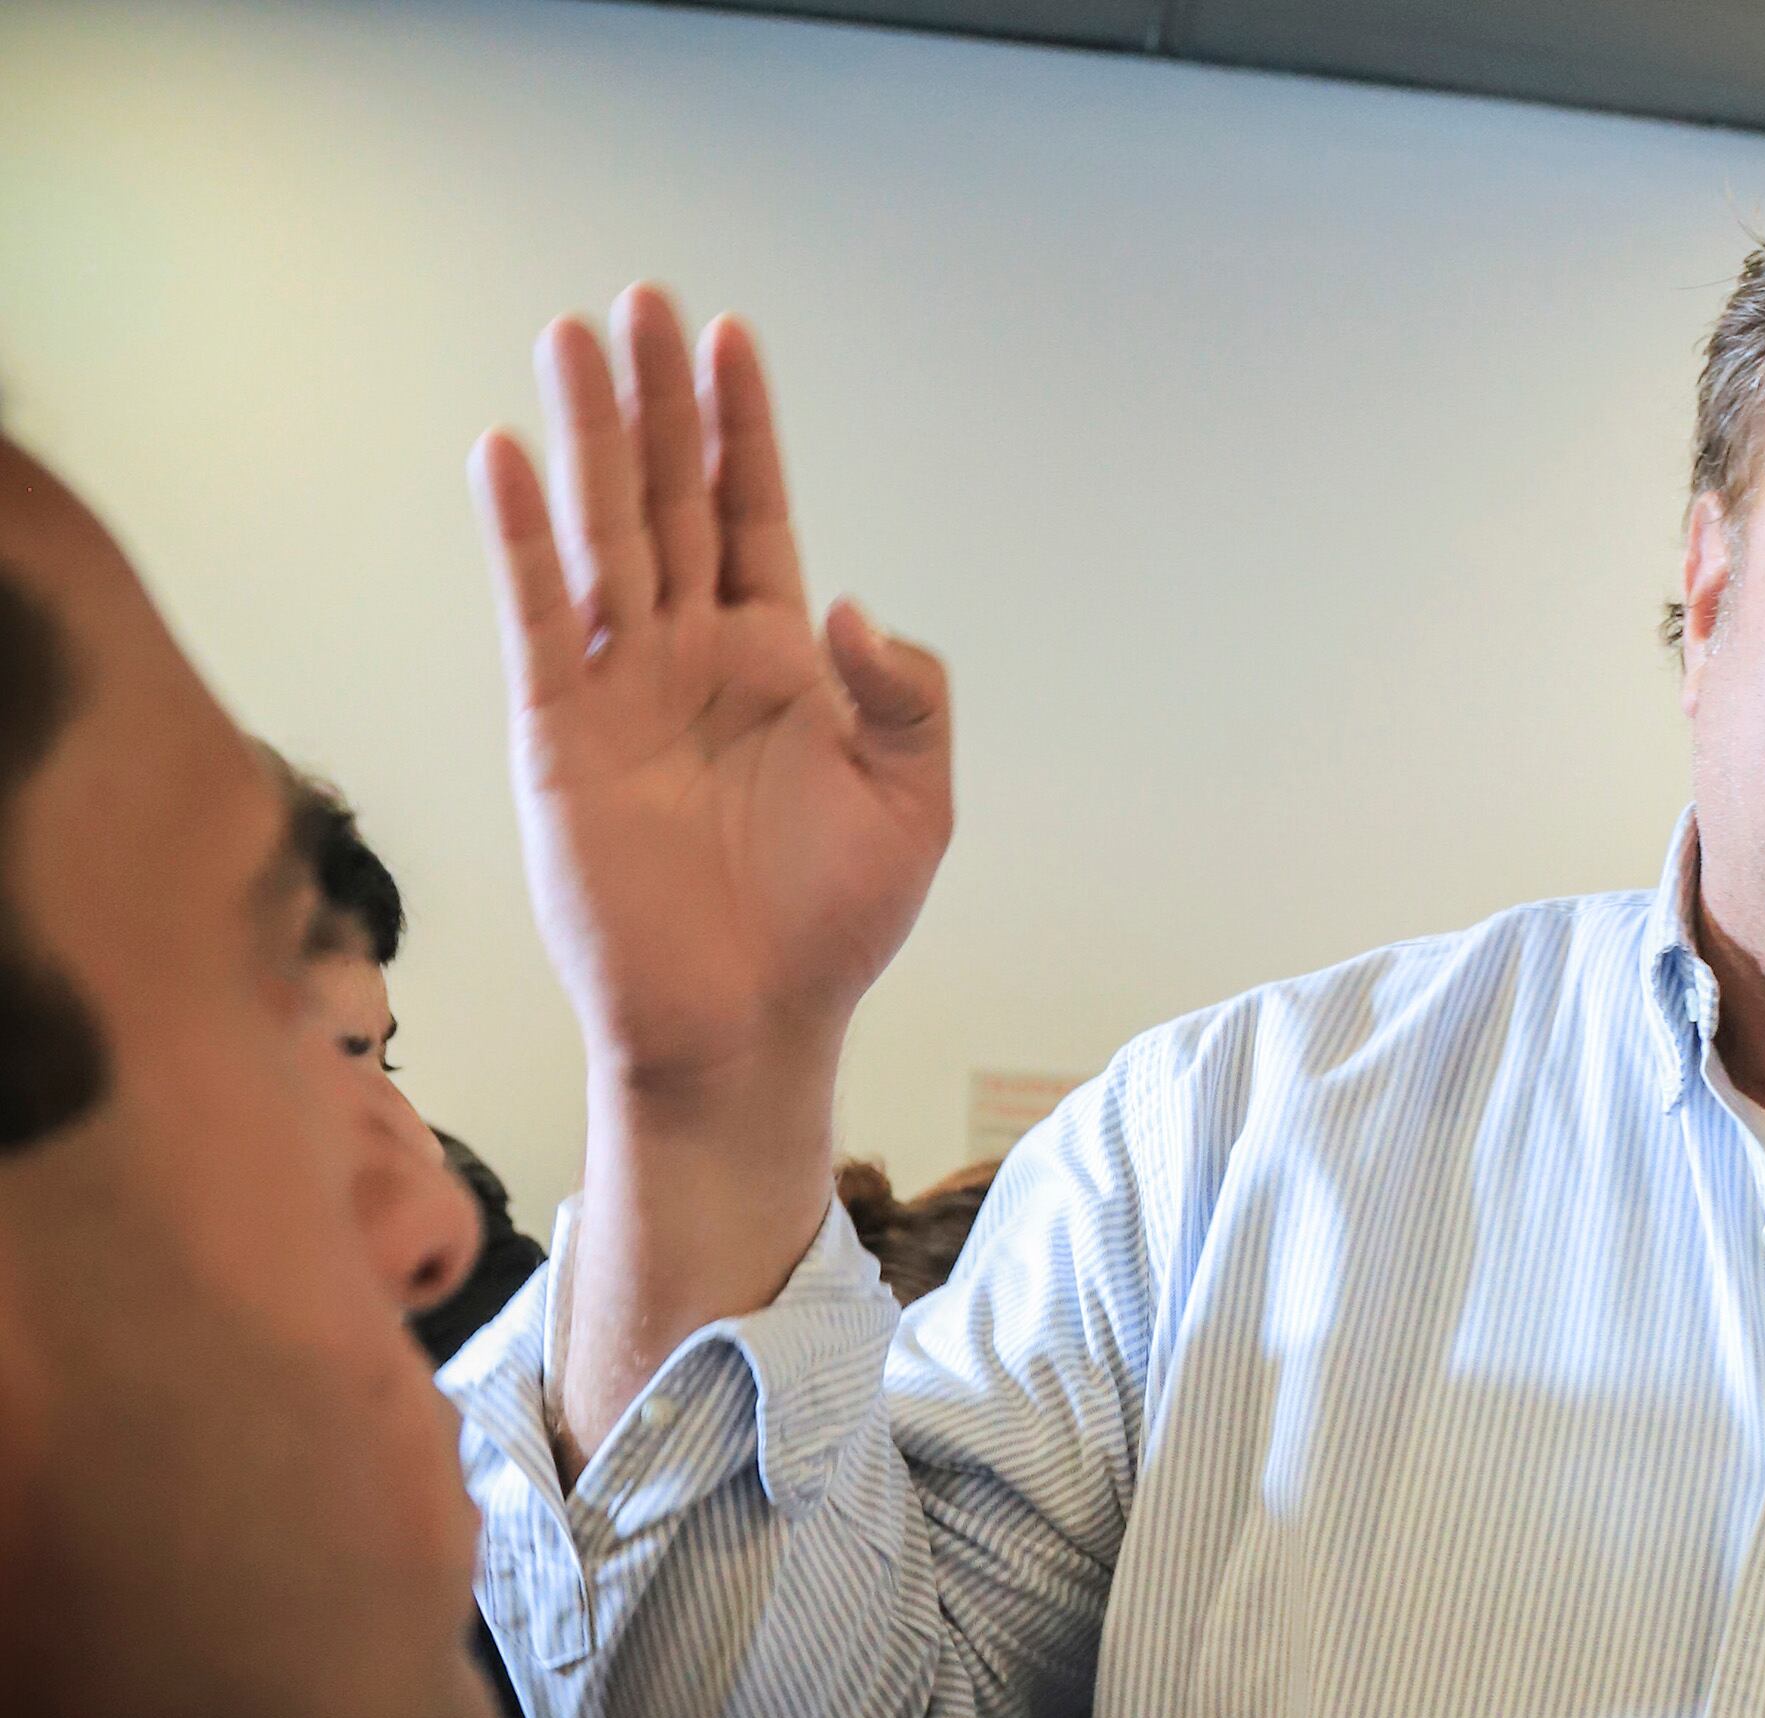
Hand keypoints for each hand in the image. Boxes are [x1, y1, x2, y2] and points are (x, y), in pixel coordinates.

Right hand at [469, 286, 951, 1105]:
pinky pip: (538, 620)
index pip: (754, 516)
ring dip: (589, 440)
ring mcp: (622, 690)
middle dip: (659, 402)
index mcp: (779, 666)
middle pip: (671, 500)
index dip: (743, 430)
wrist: (750, 1029)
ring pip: (603, 537)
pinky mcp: (562, 737)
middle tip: (639, 301)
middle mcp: (695, 658)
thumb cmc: (833, 927)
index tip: (730, 337)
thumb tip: (850, 610)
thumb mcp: (914, 804)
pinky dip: (523, 541)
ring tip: (573, 341)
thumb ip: (906, 698)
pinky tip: (510, 460)